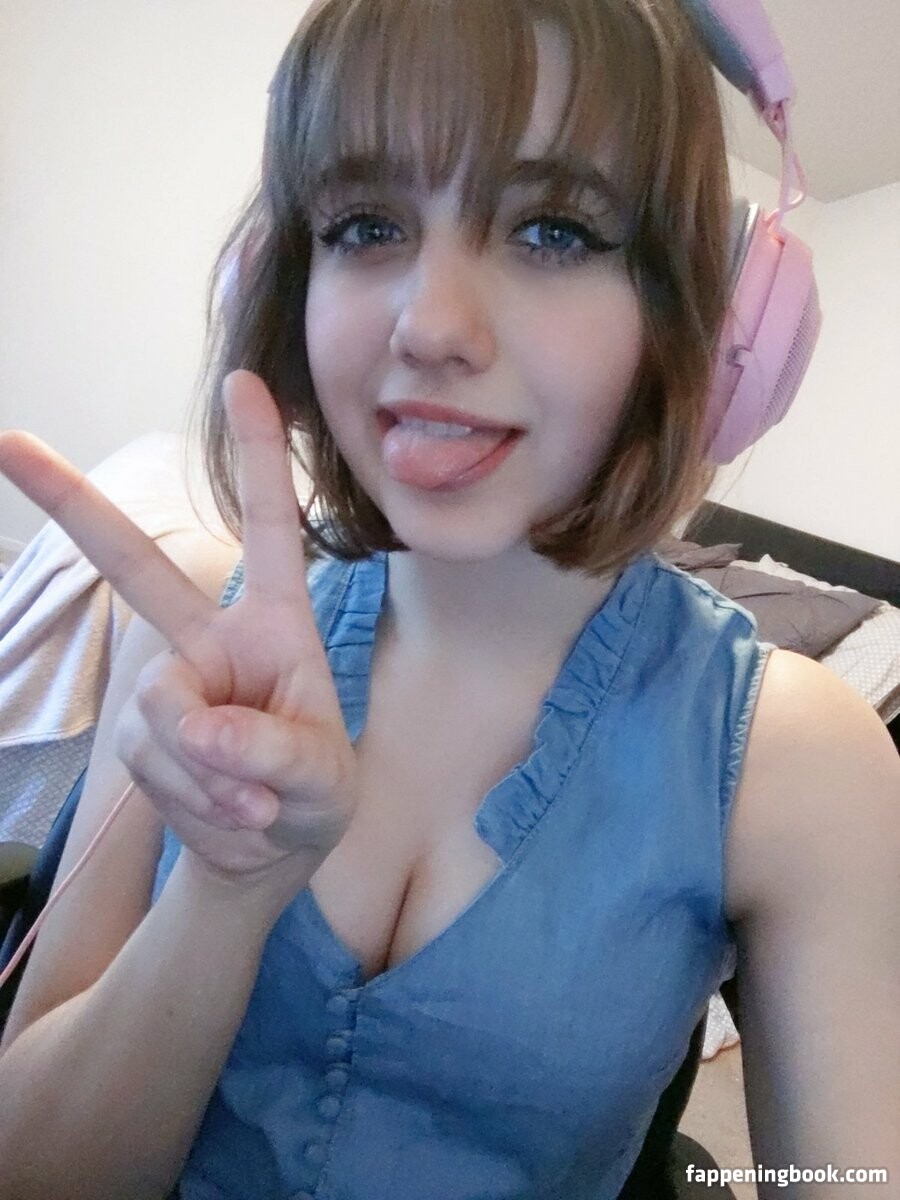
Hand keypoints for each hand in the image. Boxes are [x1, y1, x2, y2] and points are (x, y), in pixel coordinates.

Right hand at [0, 372, 357, 886]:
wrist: (271, 853)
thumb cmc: (313, 793)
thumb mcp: (321, 779)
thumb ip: (271, 753)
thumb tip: (199, 728)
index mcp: (275, 623)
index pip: (270, 529)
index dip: (260, 457)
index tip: (244, 381)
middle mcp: (213, 640)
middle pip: (135, 568)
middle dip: (72, 504)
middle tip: (7, 442)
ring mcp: (171, 687)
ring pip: (164, 713)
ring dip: (213, 776)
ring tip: (259, 807)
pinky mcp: (141, 735)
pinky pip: (155, 761)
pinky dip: (196, 800)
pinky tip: (231, 816)